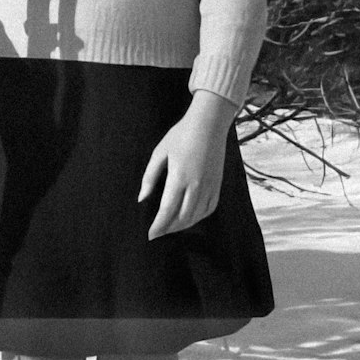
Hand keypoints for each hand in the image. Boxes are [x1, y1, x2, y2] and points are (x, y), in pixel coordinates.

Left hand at [138, 90, 236, 240]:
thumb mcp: (160, 153)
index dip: (158, 226)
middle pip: (182, 218)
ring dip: (183, 225)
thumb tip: (142, 199)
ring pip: (196, 216)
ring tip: (171, 226)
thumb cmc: (181, 136)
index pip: (167, 211)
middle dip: (169, 228)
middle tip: (158, 232)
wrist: (209, 124)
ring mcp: (209, 186)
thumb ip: (150, 178)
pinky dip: (198, 217)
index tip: (150, 235)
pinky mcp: (218, 185)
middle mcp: (196, 186)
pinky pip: (209, 209)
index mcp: (179, 178)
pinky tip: (189, 217)